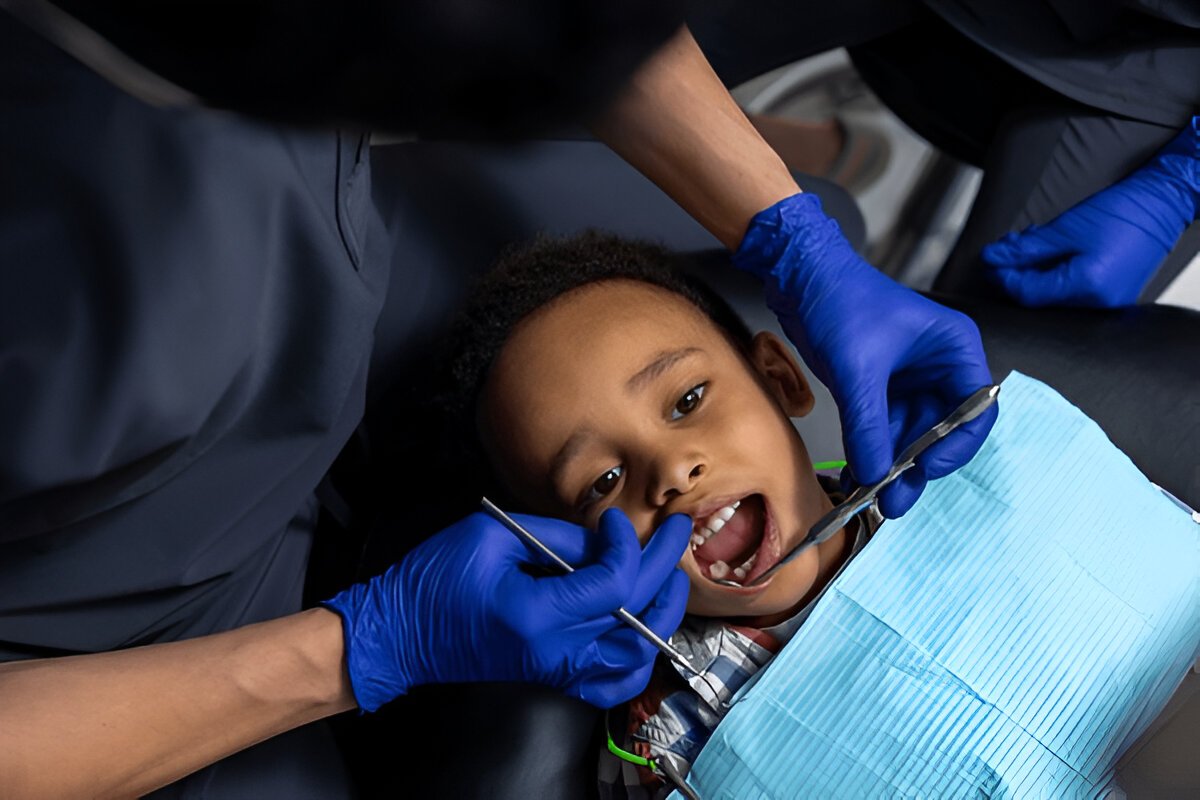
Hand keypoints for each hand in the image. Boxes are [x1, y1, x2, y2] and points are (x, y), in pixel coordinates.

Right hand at [323, 508, 689, 710]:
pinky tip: (646, 626)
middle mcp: (555, 652)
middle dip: (663, 565)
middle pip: (635, 613)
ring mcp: (558, 671)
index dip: (627, 545)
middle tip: (675, 530)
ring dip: (662, 610)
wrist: (403, 633)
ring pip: (637, 652)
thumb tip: (603, 538)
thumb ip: (555, 536)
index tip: (616, 521)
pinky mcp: (556, 678)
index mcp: (535, 615)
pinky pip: (615, 683)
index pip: (613, 585)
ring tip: (668, 575)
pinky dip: (641, 657)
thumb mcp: (491, 536)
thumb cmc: (435, 581)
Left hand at [734, 192, 996, 517]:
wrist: (799, 276)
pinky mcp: (879, 387)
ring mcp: (908, 379)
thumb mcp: (857, 368)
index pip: (975, 409)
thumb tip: (876, 473)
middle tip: (894, 501)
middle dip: (916, 465)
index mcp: (955, 348)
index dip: (955, 445)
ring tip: (870, 496)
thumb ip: (868, 424)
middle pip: (941, 430)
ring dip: (890, 465)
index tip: (926, 468)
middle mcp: (939, 366)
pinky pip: (882, 428)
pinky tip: (856, 475)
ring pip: (909, 434)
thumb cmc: (839, 299)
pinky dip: (870, 451)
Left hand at [983, 116, 1198, 306]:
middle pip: (1039, 297)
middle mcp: (1099, 303)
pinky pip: (1073, 289)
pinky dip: (1055, 272)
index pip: (1028, 294)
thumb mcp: (1065, 228)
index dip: (1003, 277)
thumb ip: (1025, 248)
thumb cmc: (1124, 211)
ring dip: (1034, 271)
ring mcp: (1108, 302)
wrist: (1165, 202)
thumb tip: (992, 259)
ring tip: (1026, 244)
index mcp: (1087, 287)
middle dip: (1016, 273)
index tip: (989, 260)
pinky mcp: (1111, 294)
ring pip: (1054, 294)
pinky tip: (1049, 251)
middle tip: (1003, 250)